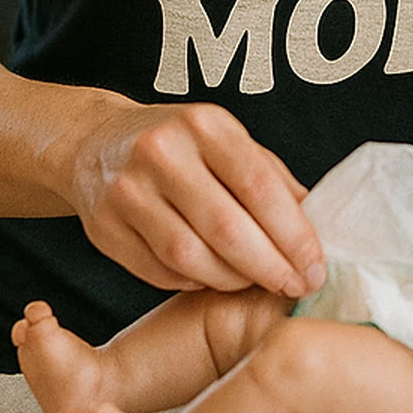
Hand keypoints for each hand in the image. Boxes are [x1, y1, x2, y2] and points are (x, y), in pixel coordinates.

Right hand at [62, 98, 325, 295]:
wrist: (96, 142)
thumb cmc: (180, 144)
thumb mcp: (227, 139)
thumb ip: (270, 177)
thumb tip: (316, 225)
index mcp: (204, 124)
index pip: (259, 186)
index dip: (294, 234)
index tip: (315, 267)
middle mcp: (162, 153)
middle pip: (226, 228)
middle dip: (270, 267)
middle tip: (295, 287)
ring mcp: (127, 191)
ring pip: (190, 257)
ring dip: (232, 280)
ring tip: (254, 283)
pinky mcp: (103, 227)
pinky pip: (159, 272)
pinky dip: (193, 282)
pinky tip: (212, 278)